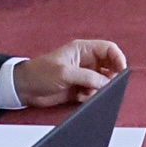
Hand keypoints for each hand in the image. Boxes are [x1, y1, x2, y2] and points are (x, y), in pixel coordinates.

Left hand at [9, 39, 129, 109]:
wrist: (24, 89)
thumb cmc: (40, 73)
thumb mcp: (65, 73)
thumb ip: (88, 77)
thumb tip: (107, 83)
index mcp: (82, 50)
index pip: (108, 49)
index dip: (118, 58)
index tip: (121, 70)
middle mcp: (86, 62)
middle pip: (109, 66)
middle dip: (110, 77)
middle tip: (105, 85)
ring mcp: (83, 75)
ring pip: (102, 81)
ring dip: (99, 89)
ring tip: (88, 93)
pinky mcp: (79, 88)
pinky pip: (94, 92)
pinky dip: (91, 96)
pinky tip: (80, 97)